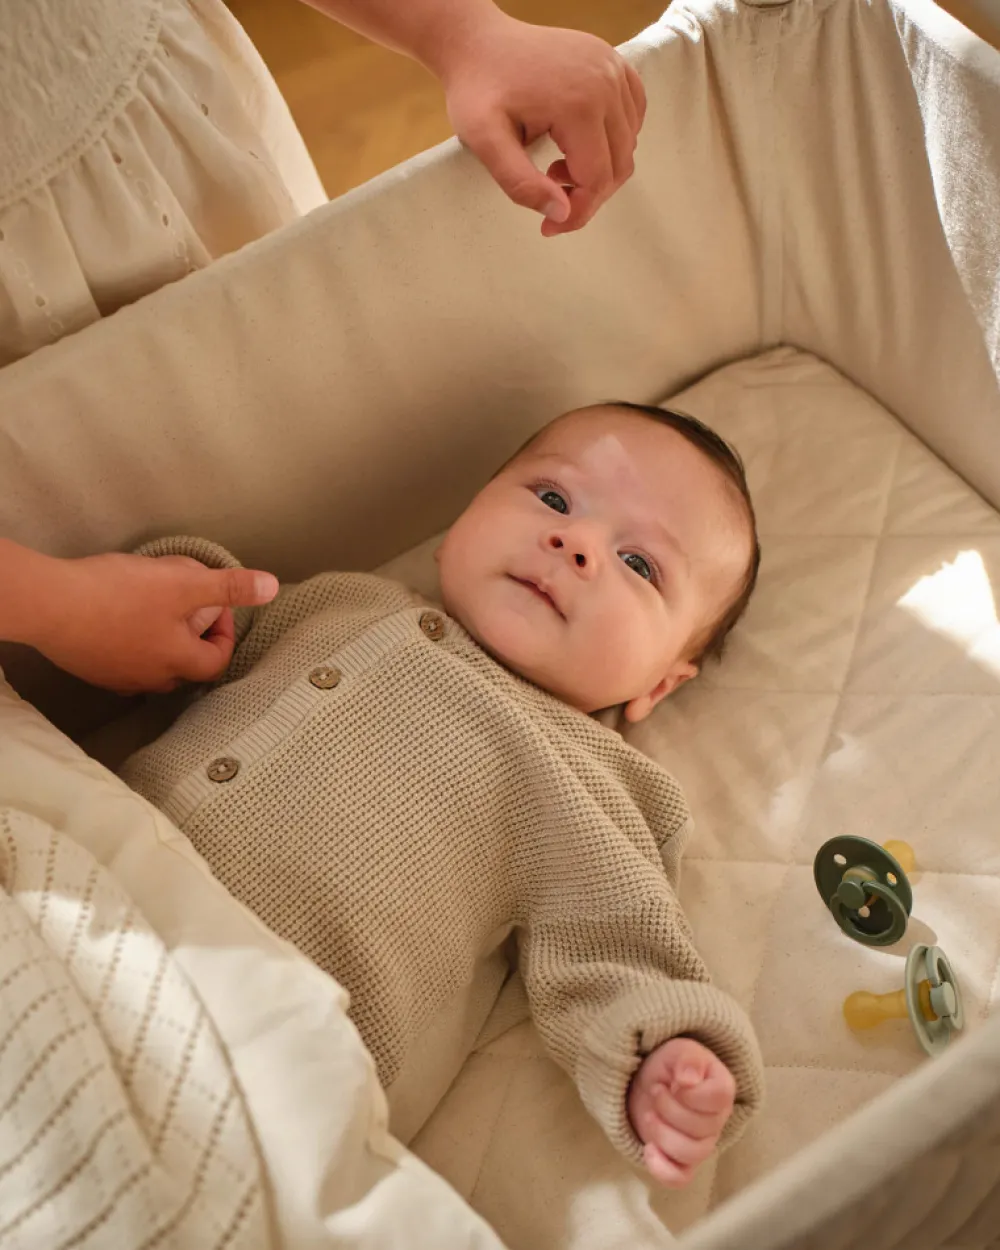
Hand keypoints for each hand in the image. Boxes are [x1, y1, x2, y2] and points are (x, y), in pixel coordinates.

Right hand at [29, 551, 278, 693]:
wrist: (49, 605)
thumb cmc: (119, 595)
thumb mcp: (183, 583)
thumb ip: (229, 587)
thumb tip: (271, 587)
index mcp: (178, 662)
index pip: (217, 660)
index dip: (226, 633)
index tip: (219, 605)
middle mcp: (150, 679)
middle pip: (187, 665)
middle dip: (195, 636)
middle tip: (189, 603)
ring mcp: (117, 678)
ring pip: (154, 664)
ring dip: (164, 641)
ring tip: (157, 607)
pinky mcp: (90, 669)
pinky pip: (122, 661)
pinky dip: (132, 643)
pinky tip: (121, 618)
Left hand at [438, 14, 645, 235]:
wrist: (478, 41)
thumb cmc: (477, 88)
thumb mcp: (484, 141)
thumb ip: (520, 183)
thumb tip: (560, 214)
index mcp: (579, 103)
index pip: (596, 179)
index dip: (576, 213)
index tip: (549, 228)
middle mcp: (606, 83)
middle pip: (618, 165)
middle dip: (588, 195)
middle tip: (550, 195)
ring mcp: (614, 68)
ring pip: (627, 144)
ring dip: (599, 169)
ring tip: (557, 166)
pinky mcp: (614, 63)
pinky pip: (632, 115)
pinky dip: (613, 141)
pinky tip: (579, 144)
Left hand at [627, 1038, 735, 1186]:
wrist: (648, 1083)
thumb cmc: (669, 1065)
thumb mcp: (677, 1050)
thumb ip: (687, 1058)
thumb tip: (688, 1079)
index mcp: (721, 1090)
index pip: (719, 1099)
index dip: (692, 1094)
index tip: (673, 1081)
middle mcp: (717, 1120)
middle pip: (703, 1128)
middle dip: (669, 1109)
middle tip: (655, 1091)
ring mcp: (701, 1143)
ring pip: (692, 1154)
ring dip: (662, 1133)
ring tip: (649, 1114)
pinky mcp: (682, 1161)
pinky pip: (681, 1178)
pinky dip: (663, 1169)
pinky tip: (648, 1149)